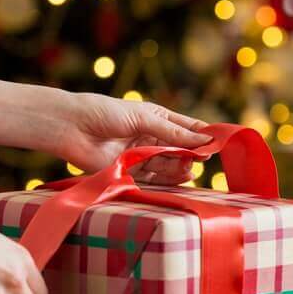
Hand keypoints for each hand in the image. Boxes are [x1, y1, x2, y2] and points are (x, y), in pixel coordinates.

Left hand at [54, 94, 210, 183]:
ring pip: (170, 165)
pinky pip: (155, 178)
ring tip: (190, 169)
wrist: (71, 128)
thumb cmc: (105, 113)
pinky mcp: (131, 171)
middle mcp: (152, 137)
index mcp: (158, 118)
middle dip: (193, 154)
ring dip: (181, 167)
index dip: (204, 135)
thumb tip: (204, 141)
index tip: (220, 143)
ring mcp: (142, 155)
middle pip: (181, 149)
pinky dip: (168, 180)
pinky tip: (180, 178)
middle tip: (204, 159)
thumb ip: (173, 133)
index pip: (188, 128)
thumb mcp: (144, 118)